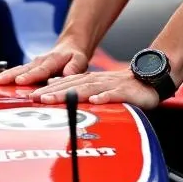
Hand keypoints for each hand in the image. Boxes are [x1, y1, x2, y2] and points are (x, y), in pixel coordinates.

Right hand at [0, 41, 88, 86]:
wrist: (69, 47)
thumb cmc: (74, 57)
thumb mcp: (80, 60)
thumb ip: (74, 67)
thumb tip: (67, 74)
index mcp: (52, 60)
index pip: (41, 70)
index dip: (30, 76)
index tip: (20, 81)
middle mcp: (40, 61)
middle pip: (24, 69)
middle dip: (11, 75)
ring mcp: (33, 64)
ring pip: (18, 70)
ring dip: (6, 75)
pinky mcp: (29, 68)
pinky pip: (17, 71)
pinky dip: (7, 76)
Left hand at [33, 68, 159, 109]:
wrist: (150, 80)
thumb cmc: (122, 88)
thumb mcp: (97, 89)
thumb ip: (79, 90)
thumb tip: (55, 90)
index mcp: (89, 81)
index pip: (65, 84)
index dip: (48, 90)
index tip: (31, 96)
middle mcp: (97, 81)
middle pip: (72, 85)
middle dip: (53, 92)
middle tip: (36, 98)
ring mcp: (111, 86)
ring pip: (87, 89)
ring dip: (70, 94)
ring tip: (54, 99)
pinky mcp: (126, 92)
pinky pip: (114, 95)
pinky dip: (104, 97)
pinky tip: (95, 101)